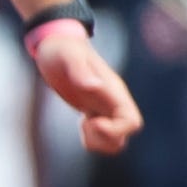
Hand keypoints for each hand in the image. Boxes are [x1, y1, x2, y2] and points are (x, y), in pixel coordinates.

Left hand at [32, 26, 141, 153]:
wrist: (55, 45)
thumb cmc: (62, 49)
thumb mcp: (67, 56)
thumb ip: (80, 70)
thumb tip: (94, 86)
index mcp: (113, 91)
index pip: (131, 122)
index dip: (115, 130)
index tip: (91, 121)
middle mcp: (113, 101)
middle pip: (126, 135)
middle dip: (105, 138)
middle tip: (84, 123)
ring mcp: (105, 107)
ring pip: (116, 139)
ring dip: (99, 141)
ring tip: (82, 124)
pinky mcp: (93, 111)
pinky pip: (103, 135)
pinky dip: (92, 138)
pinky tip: (80, 123)